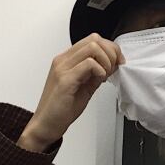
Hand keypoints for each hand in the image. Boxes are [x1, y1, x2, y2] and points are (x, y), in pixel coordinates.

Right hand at [24, 32, 124, 146]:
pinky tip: (99, 81)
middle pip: (94, 39)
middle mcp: (63, 60)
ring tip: (105, 76)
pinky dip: (100, 71)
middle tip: (113, 69)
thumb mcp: (85, 88)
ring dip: (106, 61)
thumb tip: (112, 66)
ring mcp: (63, 68)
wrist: (46, 124)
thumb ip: (96, 75)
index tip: (118, 63)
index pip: (92, 40)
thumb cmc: (62, 109)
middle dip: (111, 53)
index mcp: (67, 60)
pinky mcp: (65, 80)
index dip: (110, 49)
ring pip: (92, 48)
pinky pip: (88, 64)